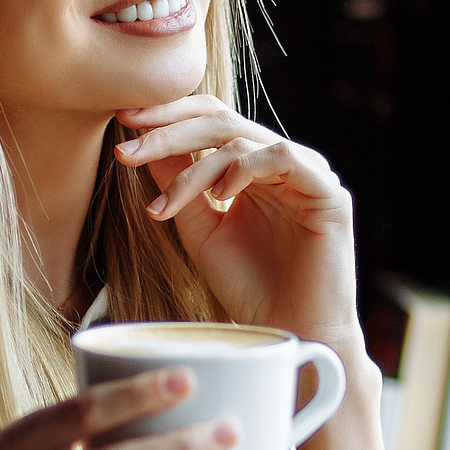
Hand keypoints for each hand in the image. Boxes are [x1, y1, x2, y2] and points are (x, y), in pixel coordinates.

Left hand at [114, 96, 359, 351]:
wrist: (290, 333)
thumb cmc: (248, 288)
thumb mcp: (199, 229)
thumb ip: (179, 184)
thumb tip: (143, 141)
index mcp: (254, 166)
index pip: (210, 120)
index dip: (167, 116)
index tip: (121, 123)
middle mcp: (281, 163)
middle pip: (221, 119)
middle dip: (169, 129)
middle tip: (127, 147)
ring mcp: (308, 174)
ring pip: (242, 139)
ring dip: (194, 167)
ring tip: (168, 204)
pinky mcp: (328, 193)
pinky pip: (282, 157)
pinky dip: (243, 170)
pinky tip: (219, 197)